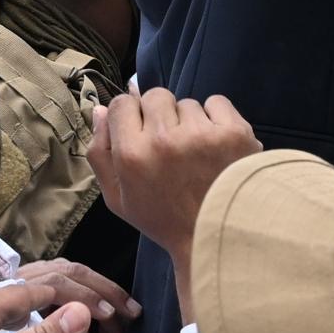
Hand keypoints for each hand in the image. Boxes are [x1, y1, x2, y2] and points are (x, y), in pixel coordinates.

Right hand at [87, 89, 264, 263]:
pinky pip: (216, 102)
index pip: (122, 104)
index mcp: (133, 155)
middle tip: (169, 145)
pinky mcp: (233, 132)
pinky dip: (216, 118)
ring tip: (195, 154)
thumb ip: (100, 152)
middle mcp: (164, 140)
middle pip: (154, 96)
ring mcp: (201, 134)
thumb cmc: (164, 219)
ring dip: (189, 122)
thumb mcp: (118, 197)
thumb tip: (100, 110)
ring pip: (186, 104)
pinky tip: (215, 146)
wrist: (218, 236)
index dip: (130, 117)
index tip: (141, 133)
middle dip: (159, 116)